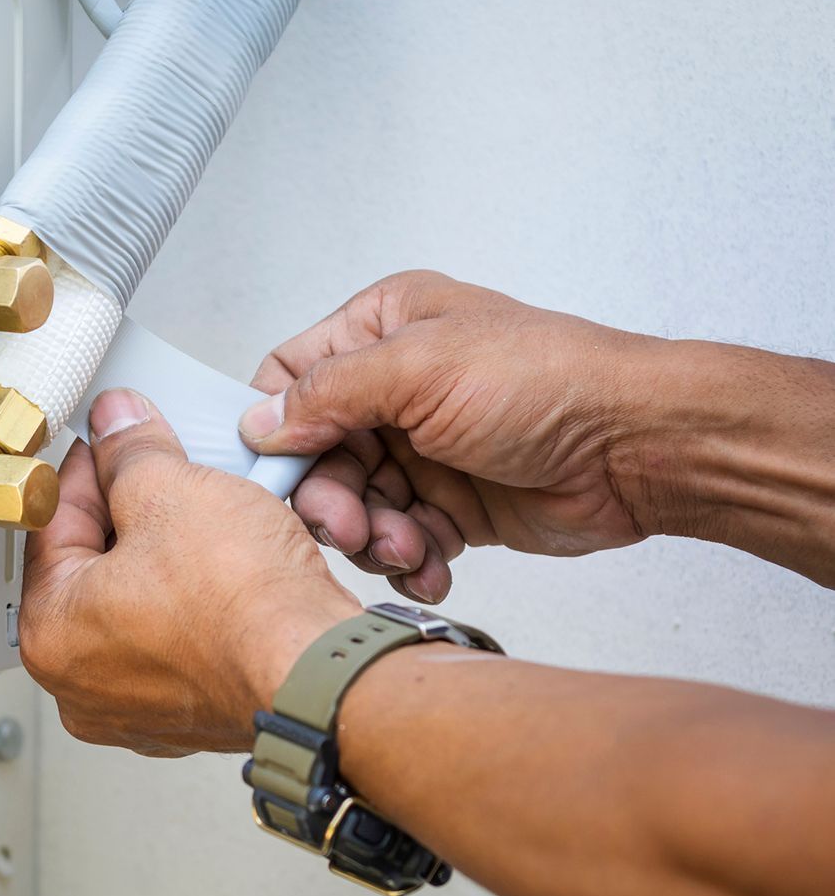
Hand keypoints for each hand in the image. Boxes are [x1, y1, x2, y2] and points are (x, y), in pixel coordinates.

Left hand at [21, 389, 359, 755]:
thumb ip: (131, 451)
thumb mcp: (172, 490)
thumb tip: (117, 426)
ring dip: (165, 552)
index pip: (50, 523)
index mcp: (51, 634)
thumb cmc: (245, 608)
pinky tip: (225, 564)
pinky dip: (195, 599)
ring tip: (201, 513)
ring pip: (138, 602)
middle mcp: (83, 685)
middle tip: (161, 470)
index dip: (86, 467)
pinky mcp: (191, 714)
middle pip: (91, 566)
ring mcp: (138, 708)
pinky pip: (178, 637)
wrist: (323, 670)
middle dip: (128, 510)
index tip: (111, 442)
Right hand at [240, 270, 666, 603]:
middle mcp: (394, 388)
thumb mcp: (419, 369)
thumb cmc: (548, 382)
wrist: (637, 448)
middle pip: (317, 455)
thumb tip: (259, 423)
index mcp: (381, 330)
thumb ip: (327, 392)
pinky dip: (410, 559)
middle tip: (350, 528)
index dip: (274, 429)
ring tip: (409, 548)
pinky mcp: (450, 503)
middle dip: (330, 499)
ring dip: (373, 536)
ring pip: (356, 504)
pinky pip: (401, 538)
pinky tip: (433, 565)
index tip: (278, 474)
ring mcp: (422, 448)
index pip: (290, 377)